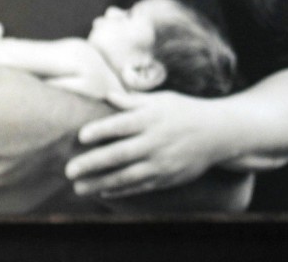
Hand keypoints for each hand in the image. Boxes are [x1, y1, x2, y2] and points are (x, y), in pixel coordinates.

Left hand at [67, 90, 230, 197]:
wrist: (218, 133)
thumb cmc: (184, 111)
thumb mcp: (162, 100)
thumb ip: (132, 101)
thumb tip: (106, 95)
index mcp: (153, 118)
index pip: (122, 124)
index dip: (101, 130)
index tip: (81, 136)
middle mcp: (156, 141)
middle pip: (120, 154)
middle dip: (93, 163)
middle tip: (69, 169)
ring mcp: (161, 162)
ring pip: (127, 176)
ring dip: (101, 183)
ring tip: (78, 188)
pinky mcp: (166, 177)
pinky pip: (139, 186)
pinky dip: (120, 190)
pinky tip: (102, 191)